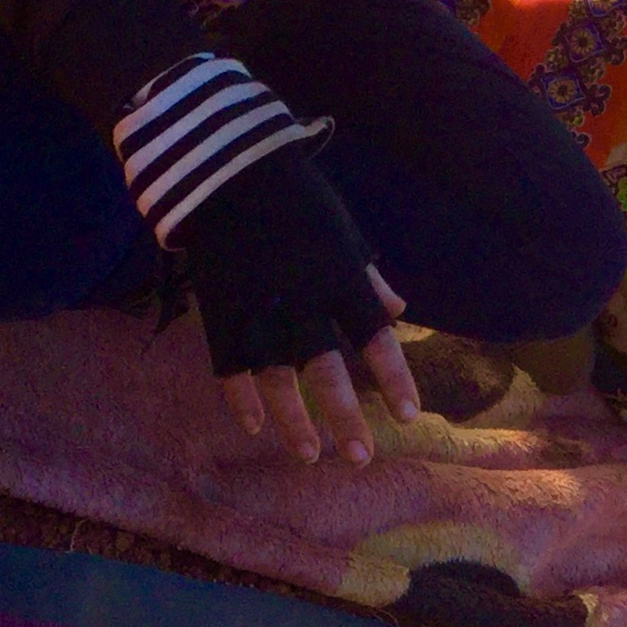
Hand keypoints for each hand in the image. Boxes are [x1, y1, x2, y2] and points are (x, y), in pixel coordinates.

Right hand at [182, 149, 420, 464]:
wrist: (225, 168)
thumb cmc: (295, 199)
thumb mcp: (342, 232)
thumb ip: (368, 275)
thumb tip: (398, 309)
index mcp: (340, 277)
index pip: (376, 336)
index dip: (393, 378)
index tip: (408, 415)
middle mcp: (301, 299)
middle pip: (325, 369)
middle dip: (344, 417)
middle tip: (359, 458)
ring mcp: (256, 307)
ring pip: (275, 378)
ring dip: (293, 421)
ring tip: (308, 455)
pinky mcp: (219, 310)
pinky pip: (229, 365)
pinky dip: (241, 398)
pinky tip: (256, 426)